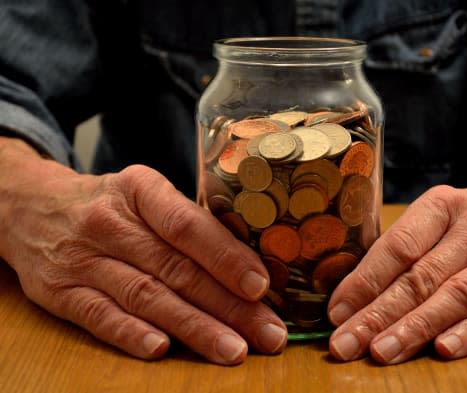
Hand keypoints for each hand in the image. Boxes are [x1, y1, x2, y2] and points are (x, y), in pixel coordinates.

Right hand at [0, 139, 286, 364]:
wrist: (33, 207)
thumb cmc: (111, 205)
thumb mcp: (146, 195)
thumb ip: (189, 225)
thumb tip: (249, 268)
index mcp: (140, 189)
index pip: (186, 225)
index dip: (225, 257)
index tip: (260, 286)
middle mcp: (110, 222)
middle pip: (175, 268)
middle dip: (227, 306)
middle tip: (267, 333)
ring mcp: (82, 258)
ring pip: (145, 296)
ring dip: (193, 328)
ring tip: (233, 350)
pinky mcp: (60, 291)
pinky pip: (98, 315)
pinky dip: (131, 333)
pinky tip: (163, 349)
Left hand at [327, 146, 466, 363]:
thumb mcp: (442, 214)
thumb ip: (405, 246)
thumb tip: (354, 291)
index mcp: (442, 206)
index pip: (398, 246)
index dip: (364, 281)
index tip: (337, 312)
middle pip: (420, 277)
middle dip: (378, 314)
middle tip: (346, 343)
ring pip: (455, 296)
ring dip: (415, 327)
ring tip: (382, 351)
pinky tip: (443, 349)